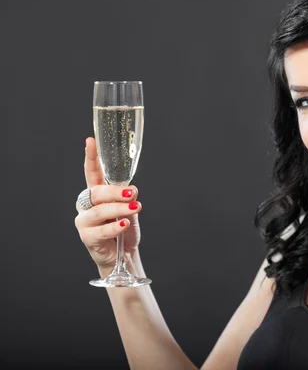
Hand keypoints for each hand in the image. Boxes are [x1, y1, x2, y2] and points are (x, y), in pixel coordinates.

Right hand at [74, 137, 142, 269]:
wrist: (123, 253)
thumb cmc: (124, 227)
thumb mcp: (130, 209)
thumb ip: (128, 198)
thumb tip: (132, 189)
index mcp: (96, 193)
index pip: (92, 172)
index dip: (91, 157)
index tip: (90, 141)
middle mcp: (86, 205)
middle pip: (96, 192)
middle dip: (115, 192)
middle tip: (132, 194)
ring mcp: (84, 221)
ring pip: (99, 211)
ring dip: (119, 209)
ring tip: (134, 209)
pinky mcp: (87, 237)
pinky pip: (101, 230)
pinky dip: (115, 226)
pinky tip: (125, 223)